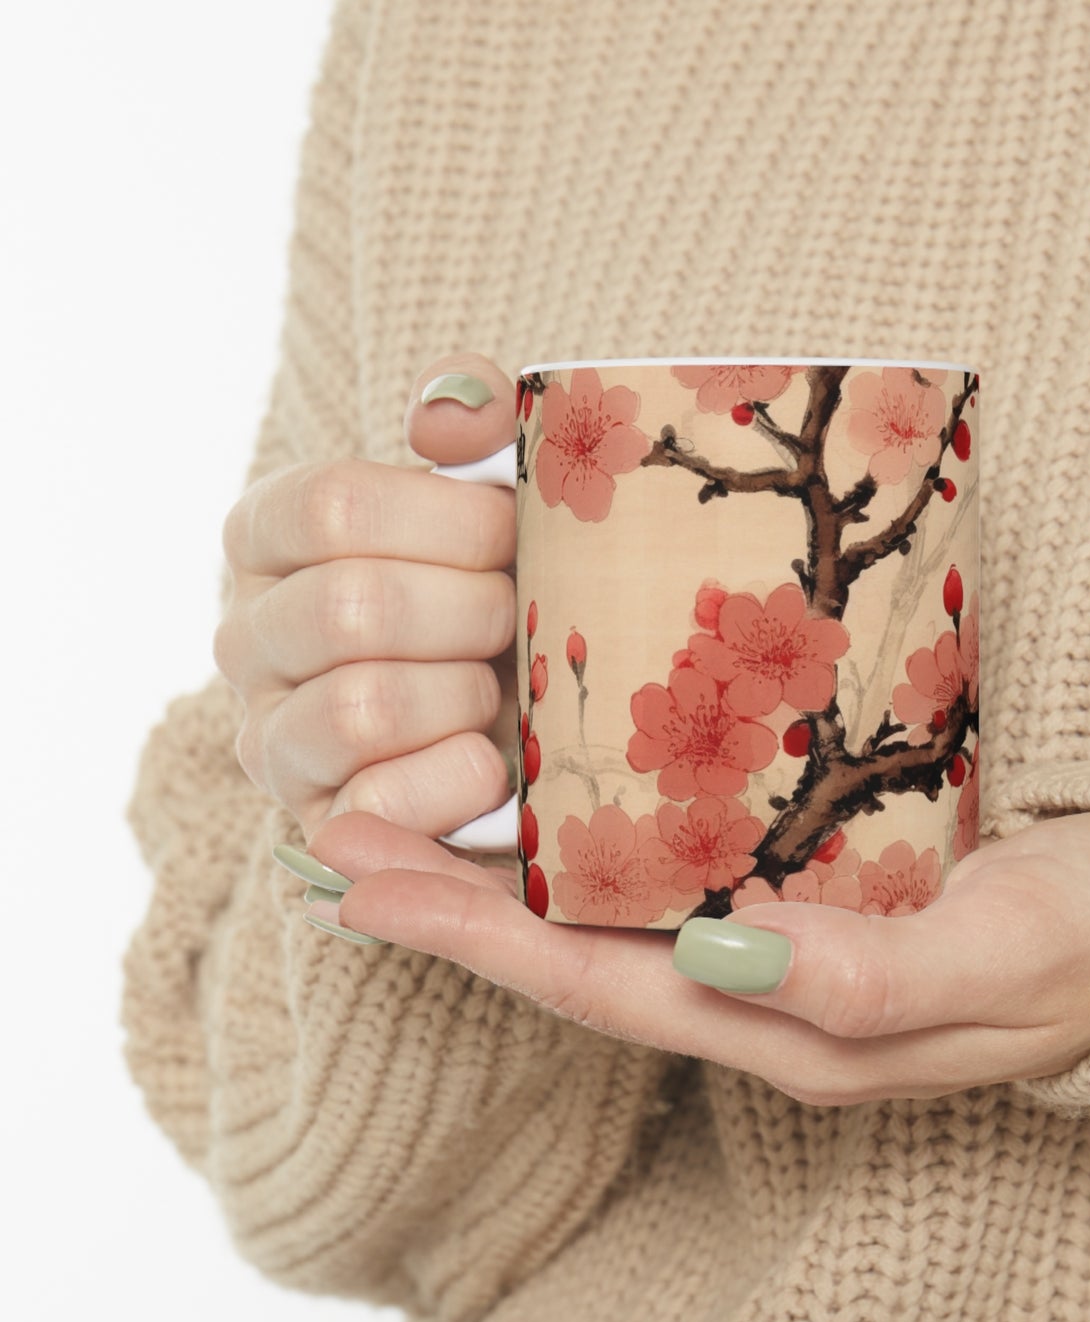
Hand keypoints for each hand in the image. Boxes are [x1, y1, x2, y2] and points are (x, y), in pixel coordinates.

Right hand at [215, 354, 517, 840]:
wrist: (526, 716)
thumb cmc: (502, 587)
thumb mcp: (496, 491)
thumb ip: (478, 422)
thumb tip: (448, 412)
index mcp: (270, 537)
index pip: (331, 507)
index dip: (448, 522)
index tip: (513, 533)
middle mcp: (247, 636)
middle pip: (351, 608)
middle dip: (473, 613)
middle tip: (520, 618)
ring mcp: (271, 738)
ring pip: (360, 707)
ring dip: (466, 695)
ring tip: (502, 689)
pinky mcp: (317, 823)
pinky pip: (378, 804)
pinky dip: (459, 777)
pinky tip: (495, 761)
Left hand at [302, 809, 1089, 1103]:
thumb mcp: (1002, 958)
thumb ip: (870, 973)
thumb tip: (726, 955)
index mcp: (789, 1023)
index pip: (599, 984)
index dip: (476, 938)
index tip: (363, 884)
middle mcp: (761, 991)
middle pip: (575, 952)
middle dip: (451, 902)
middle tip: (336, 836)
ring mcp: (779, 942)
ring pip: (610, 915)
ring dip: (501, 870)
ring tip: (403, 810)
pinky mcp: (808, 887)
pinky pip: (672, 873)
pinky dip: (590, 839)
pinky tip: (550, 792)